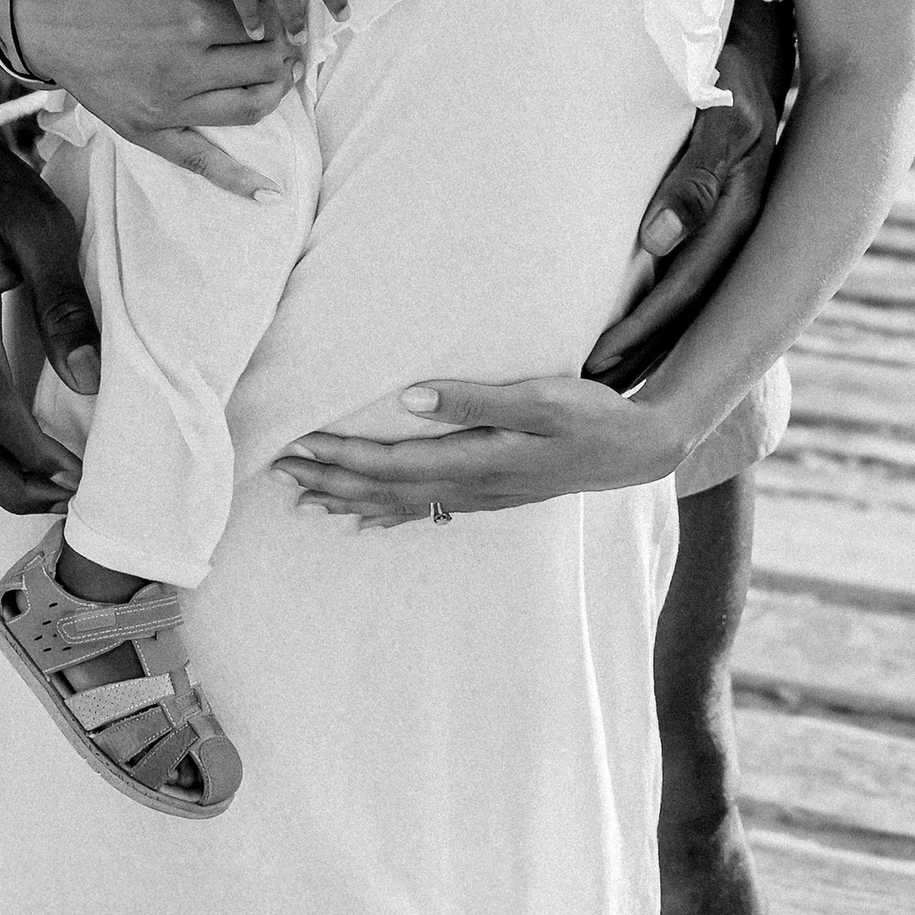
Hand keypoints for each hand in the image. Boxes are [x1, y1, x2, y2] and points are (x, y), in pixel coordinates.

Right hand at [12, 0, 304, 198]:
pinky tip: (270, 193)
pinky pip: (200, 161)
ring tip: (282, 77)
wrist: (45, 23)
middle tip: (290, 42)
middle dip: (286, 52)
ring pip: (249, 109)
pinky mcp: (149, 131)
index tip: (285, 11)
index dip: (282, 17)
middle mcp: (186, 68)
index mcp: (193, 20)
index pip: (265, 24)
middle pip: (265, 66)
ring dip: (277, 93)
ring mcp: (168, 106)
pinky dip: (239, 180)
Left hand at [276, 373, 684, 526]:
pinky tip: (366, 517)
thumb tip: (409, 400)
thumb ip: (475, 399)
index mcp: (476, 461)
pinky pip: (426, 509)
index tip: (296, 446)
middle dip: (330, 478)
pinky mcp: (491, 493)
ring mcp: (481, 496)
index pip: (391, 462)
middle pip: (385, 487)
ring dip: (350, 498)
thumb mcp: (539, 397)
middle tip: (278, 469)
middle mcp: (471, 487)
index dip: (341, 455)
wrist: (636, 448)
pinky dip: (388, 512)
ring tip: (305, 499)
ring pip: (400, 502)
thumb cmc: (590, 414)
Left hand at [584, 0, 790, 389]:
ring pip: (690, 302)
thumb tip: (660, 240)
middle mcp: (739, 231)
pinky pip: (689, 275)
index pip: (685, 292)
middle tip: (584, 394)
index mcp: (740, 212)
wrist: (763, 43)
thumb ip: (696, 175)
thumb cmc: (730, 70)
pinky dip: (659, 309)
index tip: (595, 368)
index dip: (641, 333)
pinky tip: (628, 328)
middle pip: (688, 313)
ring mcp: (734, 227)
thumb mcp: (722, 114)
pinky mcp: (721, 217)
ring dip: (649, 342)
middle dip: (638, 355)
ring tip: (599, 381)